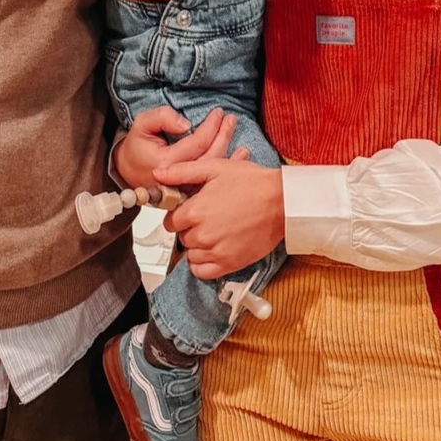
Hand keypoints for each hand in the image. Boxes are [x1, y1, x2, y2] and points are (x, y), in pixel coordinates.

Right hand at [113, 105, 241, 189]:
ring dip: (230, 155)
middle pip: (209, 157)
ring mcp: (183, 189)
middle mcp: (176, 179)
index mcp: (165, 162)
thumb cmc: (137, 146)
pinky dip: (225, 172)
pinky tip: (236, 161)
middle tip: (231, 120)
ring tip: (241, 141)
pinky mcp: (187, 195)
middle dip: (223, 136)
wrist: (128, 170)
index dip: (211, 127)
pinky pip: (210, 183)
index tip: (218, 113)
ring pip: (212, 173)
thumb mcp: (142, 124)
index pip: (197, 143)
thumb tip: (186, 125)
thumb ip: (162, 118)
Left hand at [157, 158, 284, 279]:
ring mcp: (216, 252)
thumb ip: (182, 172)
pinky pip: (202, 272)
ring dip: (197, 245)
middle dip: (190, 228)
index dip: (179, 214)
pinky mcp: (230, 264)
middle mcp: (203, 235)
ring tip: (214, 231)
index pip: (171, 222)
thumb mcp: (215, 168)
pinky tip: (212, 250)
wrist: (282, 202)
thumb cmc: (252, 183)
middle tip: (207, 217)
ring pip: (191, 254)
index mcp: (195, 211)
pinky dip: (202, 264)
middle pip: (182, 237)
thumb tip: (158, 173)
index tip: (190, 210)